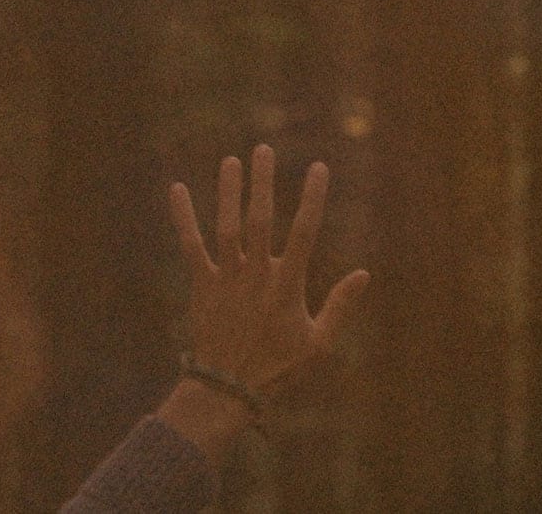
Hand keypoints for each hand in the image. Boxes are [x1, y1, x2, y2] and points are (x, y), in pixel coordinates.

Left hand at [169, 143, 370, 397]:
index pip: (304, 233)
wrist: (226, 392)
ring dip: (229, 193)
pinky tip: (177, 189)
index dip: (312, 198)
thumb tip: (364, 274)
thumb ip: (340, 306)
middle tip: (263, 149)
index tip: (319, 168)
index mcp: (287, 286)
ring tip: (231, 161)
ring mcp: (226, 280)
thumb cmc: (278, 370)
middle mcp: (256, 276)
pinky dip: (183, 218)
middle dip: (262, 183)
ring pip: (227, 228)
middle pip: (260, 221)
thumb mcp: (318, 344)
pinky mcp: (201, 286)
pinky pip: (191, 246)